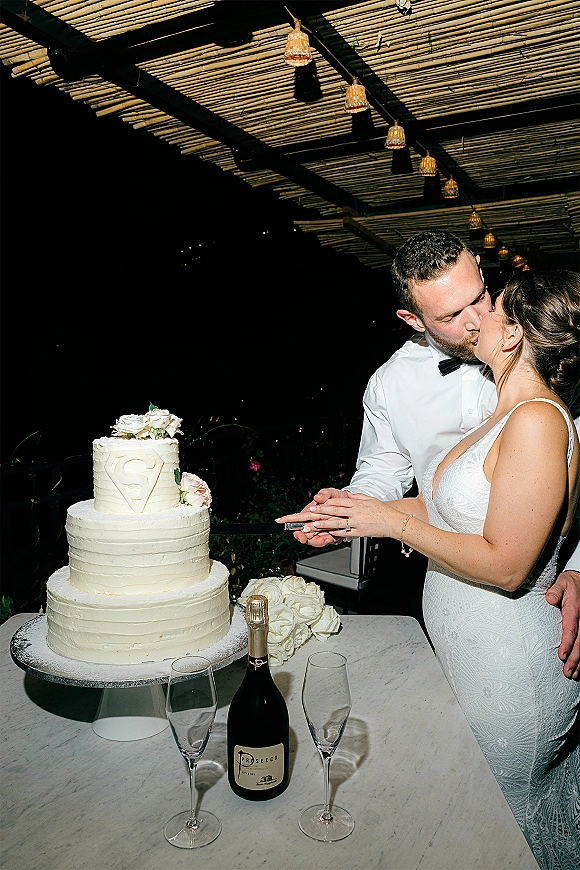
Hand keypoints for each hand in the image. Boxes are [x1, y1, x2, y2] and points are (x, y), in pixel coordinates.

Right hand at [277, 488, 345, 546]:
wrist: (348, 502)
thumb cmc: (336, 497)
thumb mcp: (331, 493)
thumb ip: (325, 494)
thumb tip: (317, 497)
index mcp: (309, 513)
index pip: (298, 524)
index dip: (298, 533)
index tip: (302, 537)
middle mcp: (314, 523)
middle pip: (307, 536)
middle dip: (310, 540)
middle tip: (314, 539)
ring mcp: (322, 530)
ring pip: (317, 540)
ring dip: (321, 541)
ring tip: (328, 538)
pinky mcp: (331, 533)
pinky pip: (328, 540)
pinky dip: (330, 540)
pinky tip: (333, 537)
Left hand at [278, 493, 406, 540]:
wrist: (393, 520)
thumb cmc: (381, 510)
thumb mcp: (368, 499)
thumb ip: (356, 497)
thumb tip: (347, 495)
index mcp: (356, 503)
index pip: (336, 502)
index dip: (324, 504)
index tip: (314, 505)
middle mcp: (355, 512)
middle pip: (333, 511)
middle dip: (319, 513)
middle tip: (308, 514)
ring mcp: (357, 522)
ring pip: (337, 522)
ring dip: (323, 524)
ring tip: (313, 525)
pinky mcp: (360, 532)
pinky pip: (346, 532)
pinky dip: (336, 533)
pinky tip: (327, 534)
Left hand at [545, 570, 579, 679]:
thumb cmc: (568, 583)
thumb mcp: (561, 583)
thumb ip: (555, 591)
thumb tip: (550, 599)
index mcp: (574, 610)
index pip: (571, 629)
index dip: (567, 643)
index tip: (561, 655)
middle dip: (574, 659)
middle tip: (567, 672)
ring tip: (573, 674)